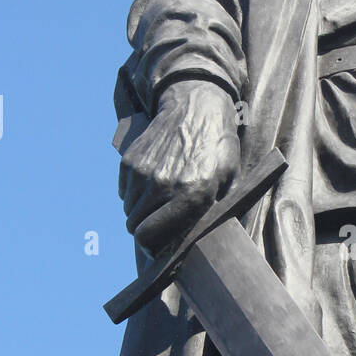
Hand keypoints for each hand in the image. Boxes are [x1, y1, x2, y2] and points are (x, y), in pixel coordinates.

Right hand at [118, 80, 240, 254]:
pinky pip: (124, 193)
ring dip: (142, 212)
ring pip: (129, 211)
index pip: (150, 237)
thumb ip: (213, 213)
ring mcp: (143, 172)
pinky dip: (135, 194)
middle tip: (161, 224)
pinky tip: (154, 181)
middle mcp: (163, 185)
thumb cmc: (218, 148)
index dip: (152, 249)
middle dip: (147, 231)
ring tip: (162, 199)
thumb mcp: (230, 182)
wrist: (196, 106)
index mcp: (192, 195)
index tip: (158, 249)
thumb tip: (195, 242)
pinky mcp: (130, 162)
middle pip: (136, 228)